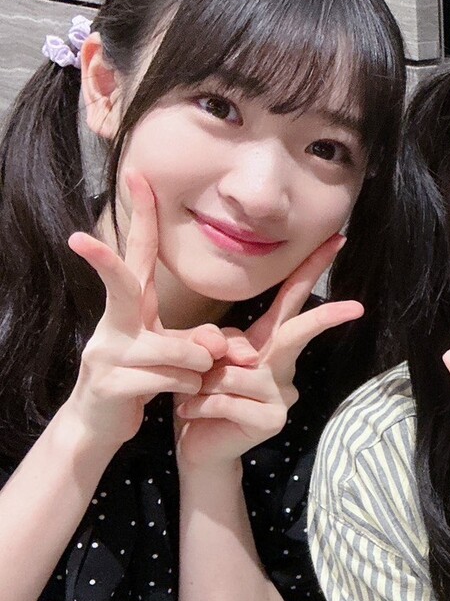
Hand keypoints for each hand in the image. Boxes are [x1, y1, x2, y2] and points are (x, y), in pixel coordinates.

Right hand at [65, 174, 226, 447]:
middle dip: (103, 260)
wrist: (101, 425)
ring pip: (178, 350)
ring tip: (192, 378)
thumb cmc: (143, 378)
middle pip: (120, 284)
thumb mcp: (175, 354)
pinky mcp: (111, 385)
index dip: (140, 216)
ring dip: (198, 366)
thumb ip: (200, 341)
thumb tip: (219, 342)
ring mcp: (107, 354)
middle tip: (78, 238)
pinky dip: (190, 387)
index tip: (137, 175)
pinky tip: (181, 396)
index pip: (137, 254)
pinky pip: (173, 379)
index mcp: (130, 308)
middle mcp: (114, 324)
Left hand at [174, 234, 362, 467]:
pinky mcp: (273, 419)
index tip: (337, 241)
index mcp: (268, 343)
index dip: (312, 268)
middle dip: (326, 318)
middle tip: (356, 307)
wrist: (196, 446)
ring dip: (203, 382)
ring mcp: (283, 393)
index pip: (292, 299)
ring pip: (237, 370)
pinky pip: (228, 399)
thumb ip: (215, 342)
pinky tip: (191, 414)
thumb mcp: (201, 359)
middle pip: (300, 332)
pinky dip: (200, 405)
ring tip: (192, 395)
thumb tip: (242, 354)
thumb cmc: (199, 395)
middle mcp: (282, 365)